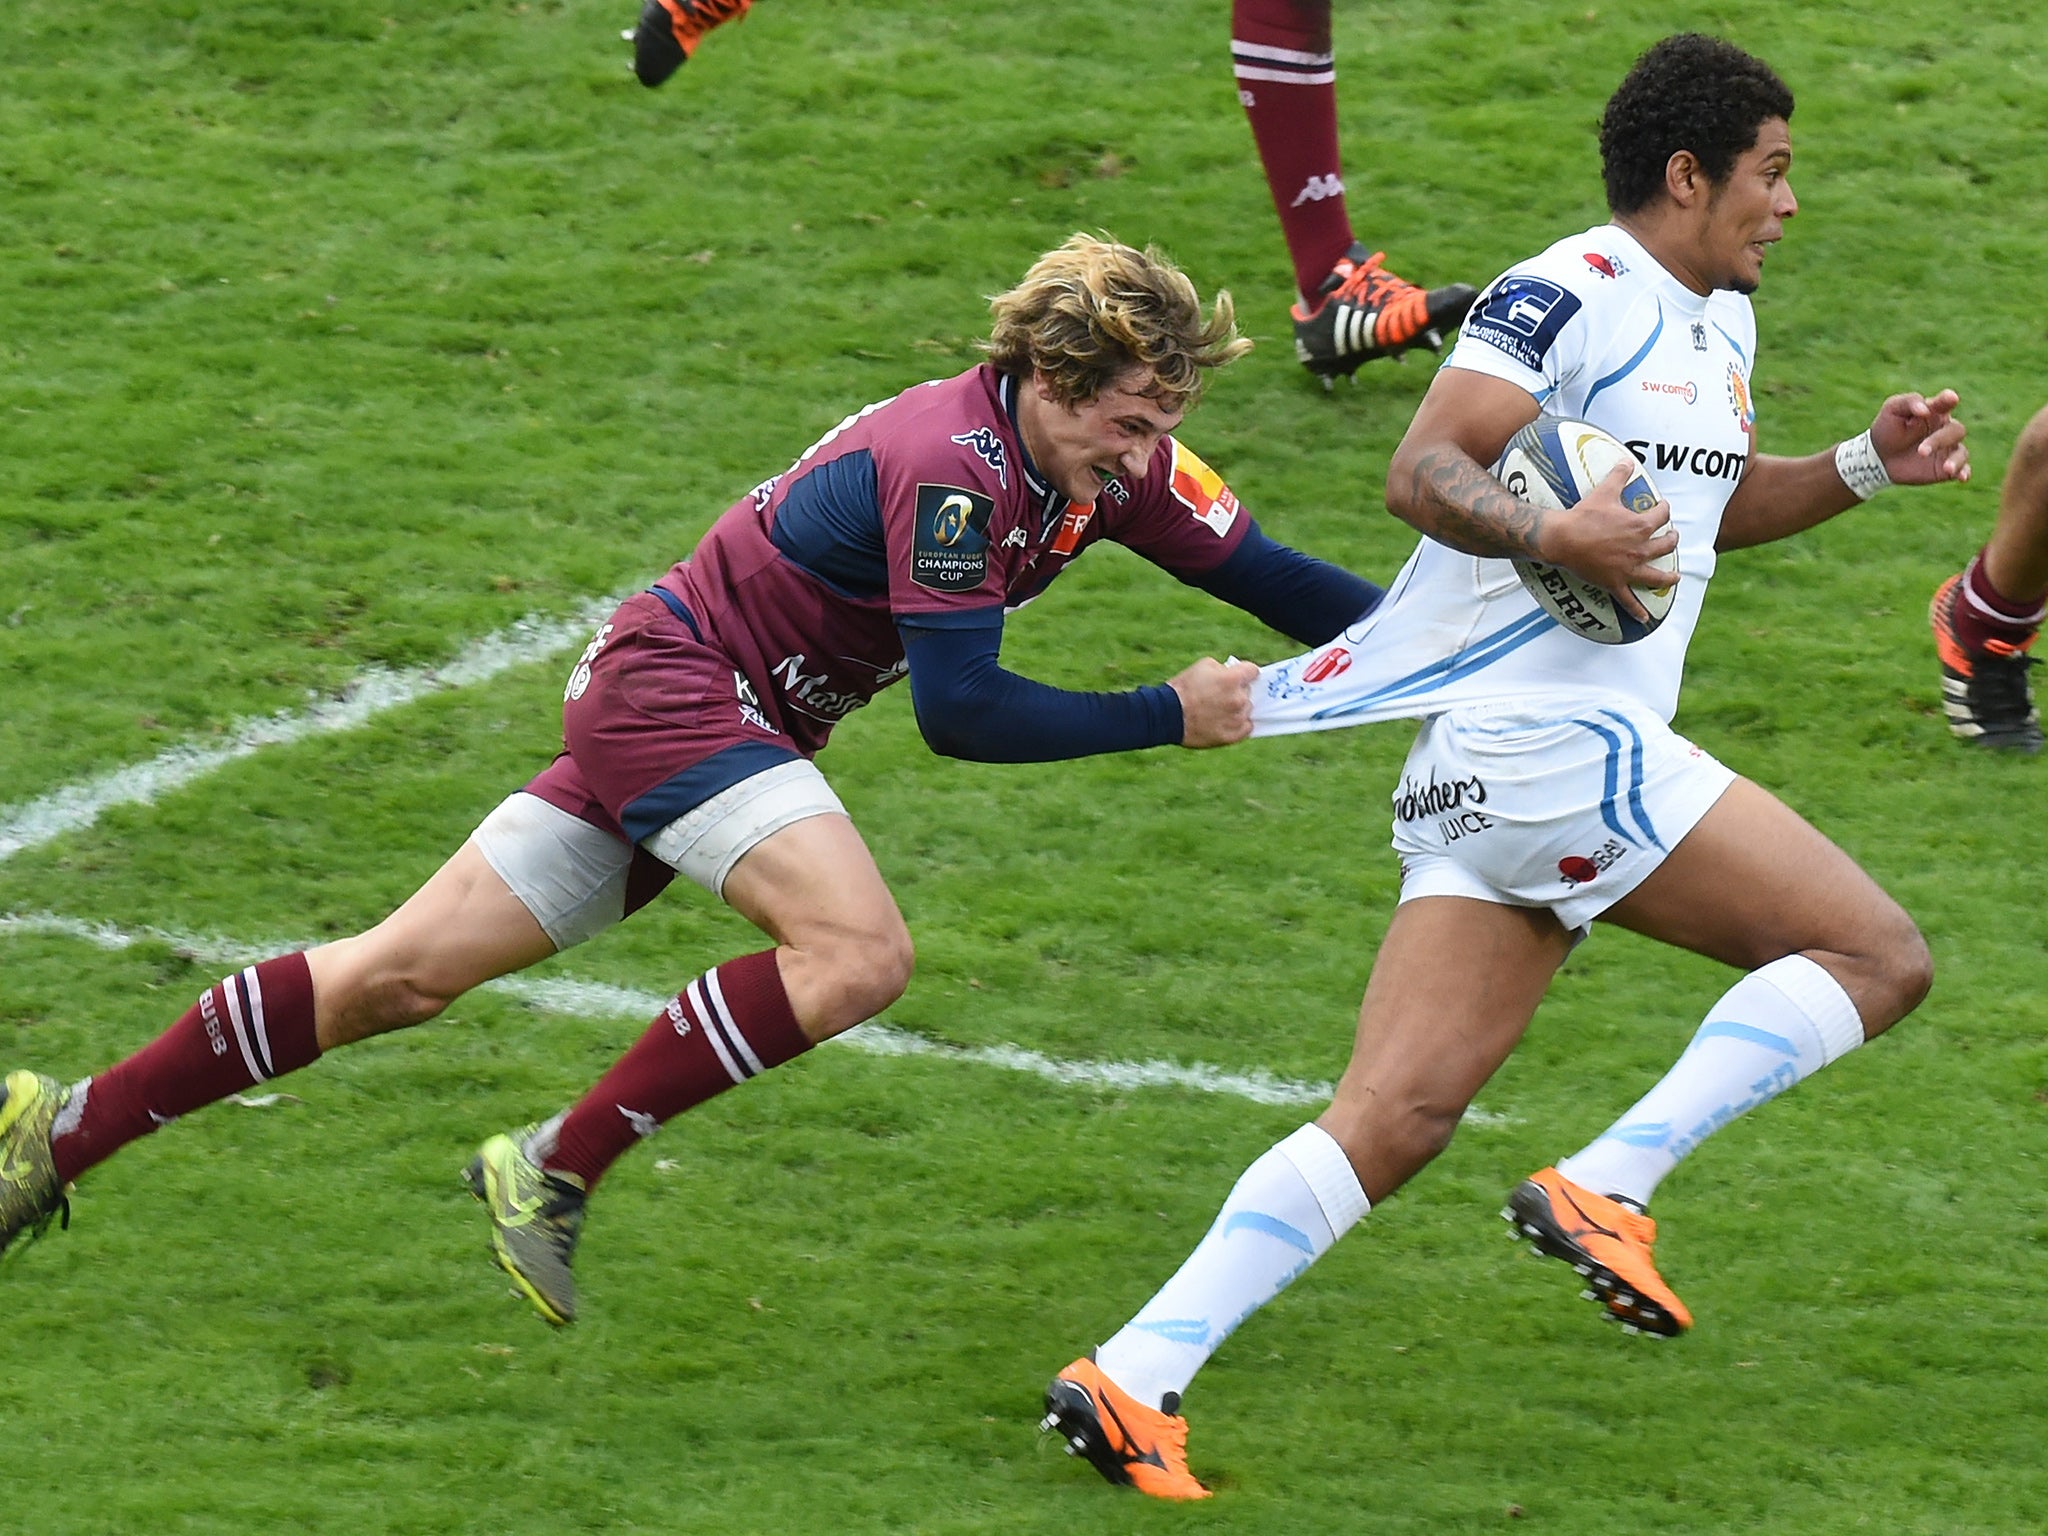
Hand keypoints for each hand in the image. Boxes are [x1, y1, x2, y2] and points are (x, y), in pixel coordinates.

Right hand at [1168, 657, 1258, 747]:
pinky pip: (1246, 728)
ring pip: (1247, 710)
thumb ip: (1224, 668)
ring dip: (1238, 709)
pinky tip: (1226, 721)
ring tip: (1219, 710)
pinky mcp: (1232, 736)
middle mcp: (1239, 699)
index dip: (1245, 673)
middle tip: (1221, 695)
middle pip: (1248, 692)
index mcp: (1233, 679)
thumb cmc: (1183, 688)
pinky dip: (1238, 725)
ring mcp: (1237, 719)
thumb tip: (1232, 673)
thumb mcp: (1203, 666)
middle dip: (1238, 691)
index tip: (1240, 676)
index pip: (1253, 672)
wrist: (1168, 714)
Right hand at [1536, 462, 1679, 621]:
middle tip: (1671, 537)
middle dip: (1671, 539)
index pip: (1662, 515)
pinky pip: (1628, 599)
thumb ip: (1619, 475)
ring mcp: (1628, 568)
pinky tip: (1645, 617)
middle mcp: (1640, 549)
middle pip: (1665, 544)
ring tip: (1675, 577)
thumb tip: (1627, 459)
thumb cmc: (1583, 515)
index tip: (1663, 507)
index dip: (1664, 509)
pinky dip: (1637, 610)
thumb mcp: (1603, 491)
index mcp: (1640, 526)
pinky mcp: (1614, 583)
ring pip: (1656, 575)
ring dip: (1668, 577)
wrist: (1562, 538)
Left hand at [1869, 389, 1969, 485]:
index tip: (1951, 398)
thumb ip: (1909, 402)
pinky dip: (1964, 472)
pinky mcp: (1945, 468)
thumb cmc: (1887, 428)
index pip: (1946, 402)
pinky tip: (1961, 477)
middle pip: (1955, 430)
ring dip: (1955, 460)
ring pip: (1962, 452)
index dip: (1949, 399)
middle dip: (1940, 440)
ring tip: (1947, 468)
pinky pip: (1962, 469)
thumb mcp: (1892, 409)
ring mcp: (1948, 449)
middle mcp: (1945, 429)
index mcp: (1935, 411)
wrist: (1878, 457)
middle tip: (1920, 451)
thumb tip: (1926, 409)